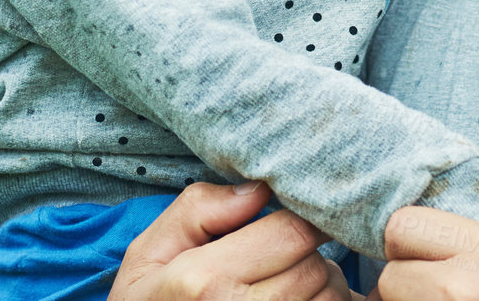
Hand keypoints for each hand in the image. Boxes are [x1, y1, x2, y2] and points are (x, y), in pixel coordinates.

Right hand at [107, 181, 355, 300]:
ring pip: (330, 296)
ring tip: (283, 284)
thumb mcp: (149, 253)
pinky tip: (291, 300)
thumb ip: (199, 210)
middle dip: (307, 253)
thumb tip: (258, 189)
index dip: (299, 218)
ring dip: (320, 285)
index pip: (291, 233)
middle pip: (315, 266)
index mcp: (205, 281)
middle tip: (281, 256)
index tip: (291, 218)